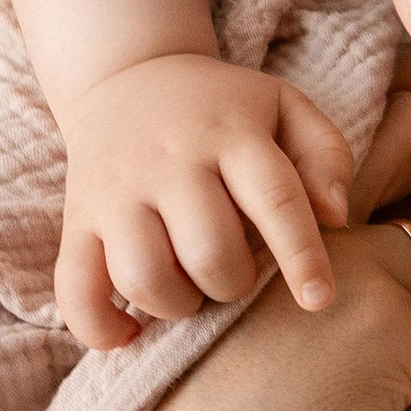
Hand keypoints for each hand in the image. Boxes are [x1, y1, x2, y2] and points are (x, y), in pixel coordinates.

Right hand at [57, 51, 357, 346]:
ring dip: (178, 303)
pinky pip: (74, 291)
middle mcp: (169, 162)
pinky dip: (101, 328)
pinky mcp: (76, 220)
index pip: (273, 198)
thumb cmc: (223, 109)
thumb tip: (335, 218)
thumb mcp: (285, 107)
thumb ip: (325, 155)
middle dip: (234, 282)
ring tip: (189, 286)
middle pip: (208, 250)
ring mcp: (114, 191)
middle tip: (235, 270)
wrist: (127, 78)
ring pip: (144, 277)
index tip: (319, 299)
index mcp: (230, 134)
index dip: (301, 255)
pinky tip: (130, 331)